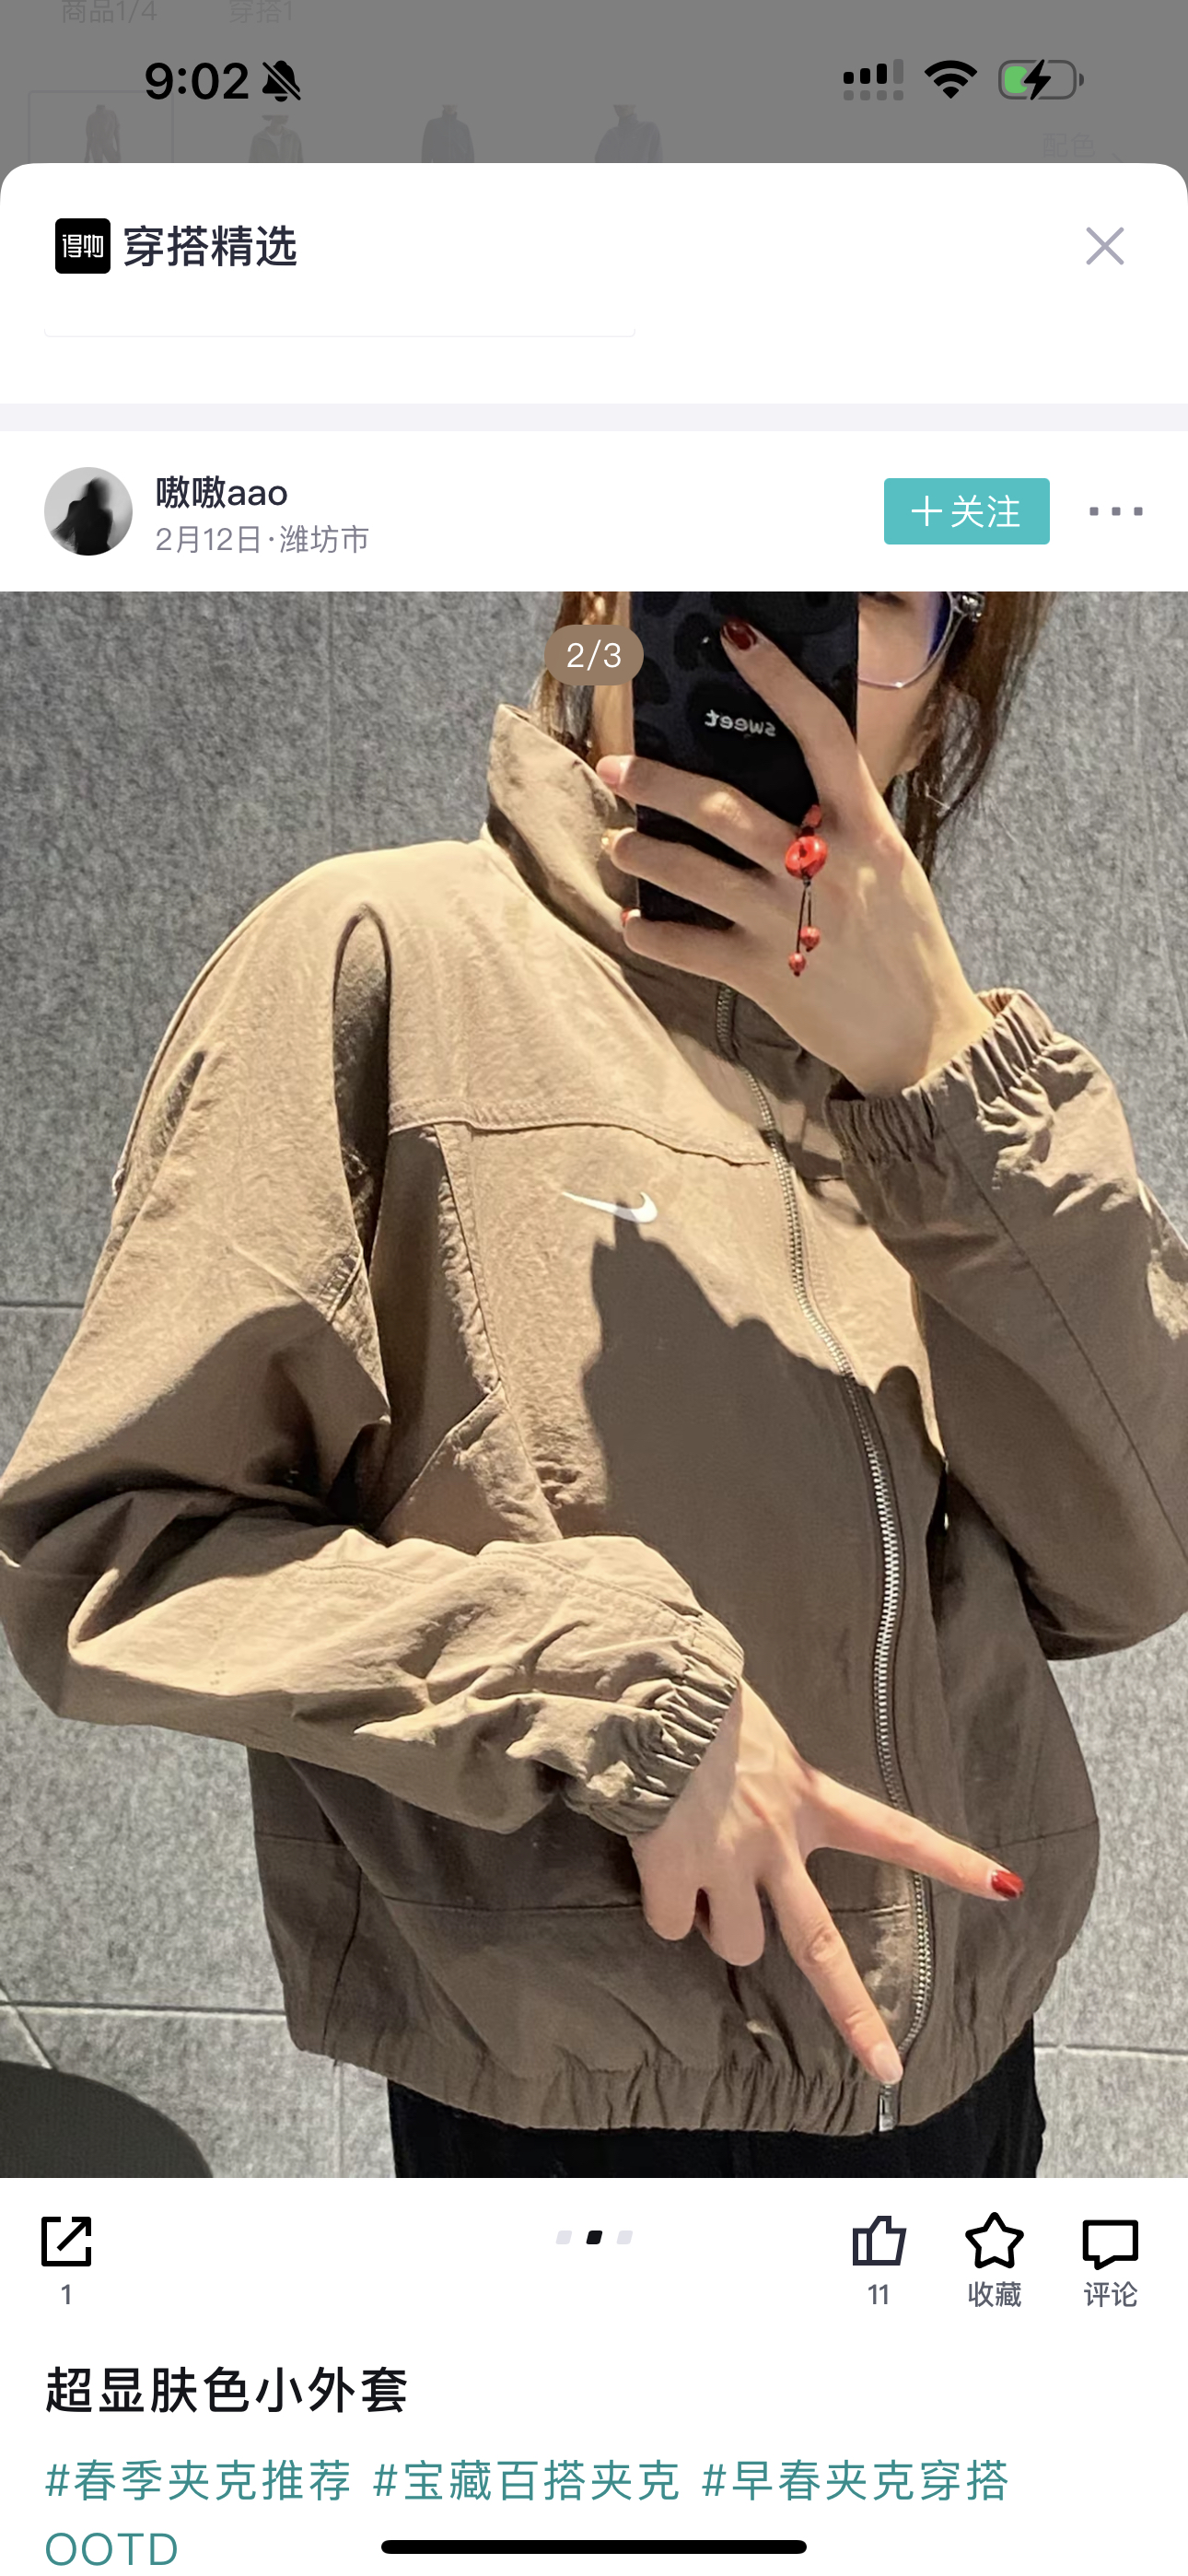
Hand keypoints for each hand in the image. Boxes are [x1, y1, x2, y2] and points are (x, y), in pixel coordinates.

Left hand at [596, 621, 995, 1096]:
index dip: (778, 679)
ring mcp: (788, 923)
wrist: (922, 1040)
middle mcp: (824, 869)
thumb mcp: (890, 868)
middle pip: (723, 807)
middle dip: (658, 783)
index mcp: (866, 831)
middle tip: (615, 769)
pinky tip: (631, 922)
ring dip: (643, 854)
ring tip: (620, 847)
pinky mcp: (764, 976)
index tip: (735, 636)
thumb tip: (780, 784)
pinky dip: (651, 933)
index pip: (822, 734)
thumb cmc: (905, 946)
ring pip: (691, 872)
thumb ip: (843, 825)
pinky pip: (687, 946)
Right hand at [633, 1679, 1024, 2086]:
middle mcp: (779, 1839)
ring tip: (699, 1878)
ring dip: (719, 1926)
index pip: (894, 1833)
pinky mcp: (676, 1873)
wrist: (646, 1696)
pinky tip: (656, 1865)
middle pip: (821, 1946)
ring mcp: (730, 1863)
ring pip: (737, 1945)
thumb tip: (743, 1807)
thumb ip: (774, 1779)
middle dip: (856, 2012)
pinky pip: (672, 1924)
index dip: (949, 1862)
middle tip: (888, 2067)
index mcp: (810, 1797)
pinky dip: (666, 1908)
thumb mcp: (763, 1736)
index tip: (1005, 1887)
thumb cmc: (699, 1700)